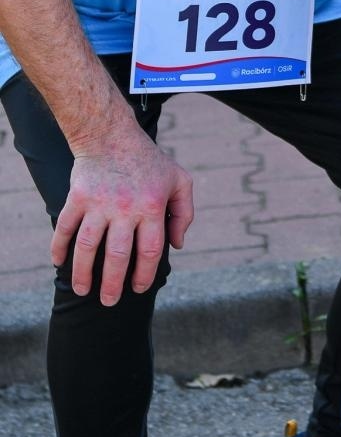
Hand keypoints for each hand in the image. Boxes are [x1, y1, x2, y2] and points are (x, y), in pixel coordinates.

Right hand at [51, 122, 193, 306]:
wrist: (112, 134)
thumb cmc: (149, 160)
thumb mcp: (179, 181)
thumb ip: (184, 213)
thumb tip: (177, 246)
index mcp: (151, 207)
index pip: (149, 252)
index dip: (144, 275)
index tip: (138, 288)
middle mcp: (125, 208)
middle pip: (117, 257)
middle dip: (112, 285)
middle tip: (108, 302)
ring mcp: (98, 203)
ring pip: (87, 247)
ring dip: (82, 273)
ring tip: (82, 290)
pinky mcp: (77, 197)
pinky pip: (65, 227)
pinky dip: (59, 247)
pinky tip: (59, 263)